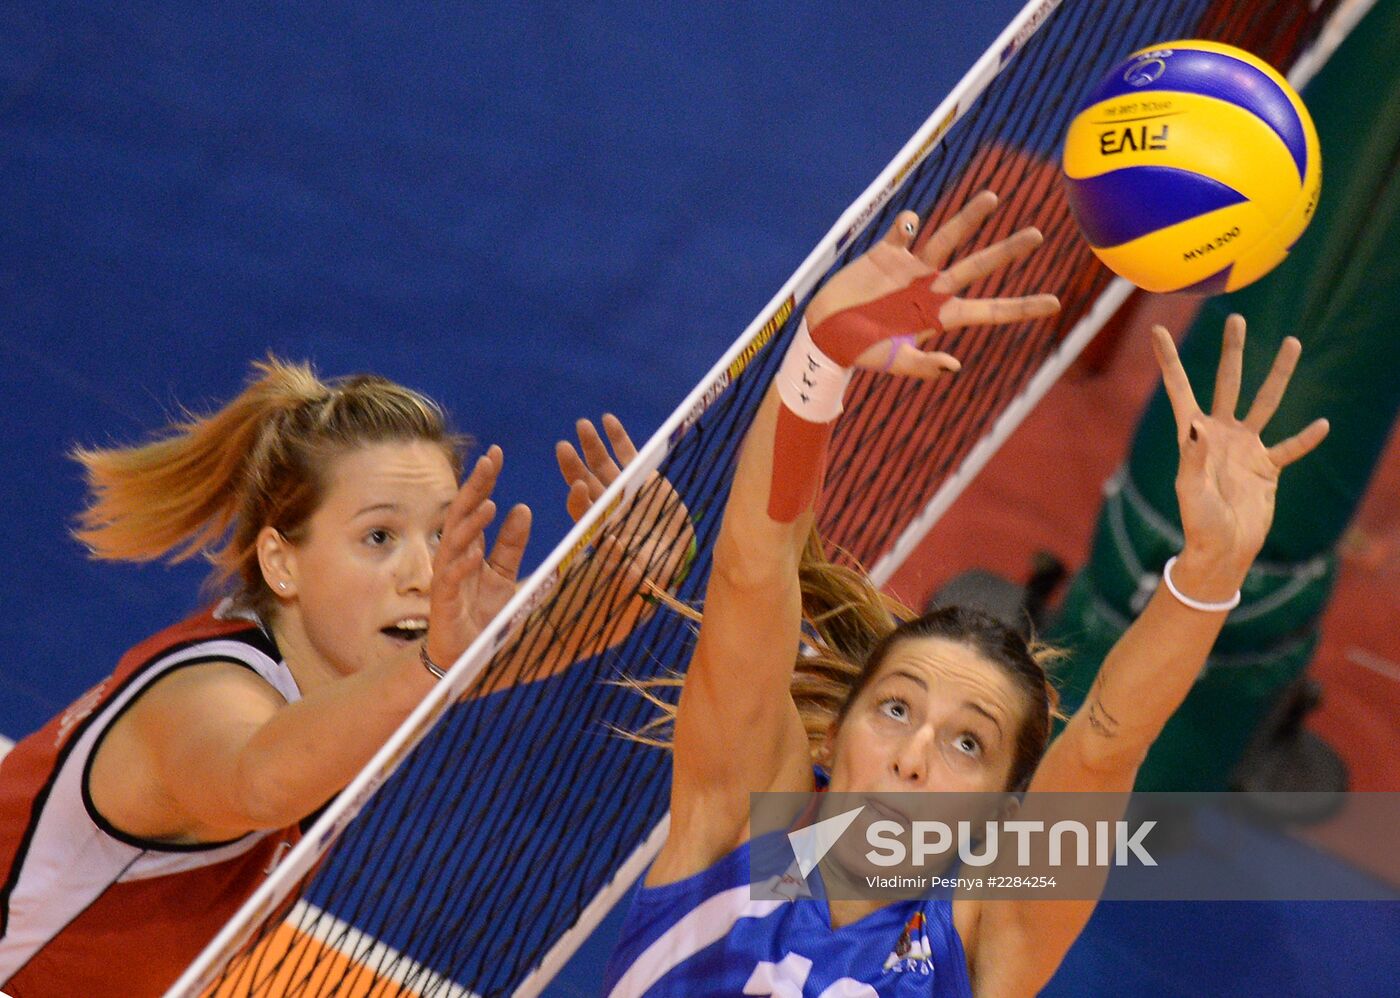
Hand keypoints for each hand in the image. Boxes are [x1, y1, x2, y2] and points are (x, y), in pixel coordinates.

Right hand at [428, 445, 531, 668]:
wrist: (465, 660)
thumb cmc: (483, 617)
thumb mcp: (505, 576)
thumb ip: (511, 545)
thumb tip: (521, 508)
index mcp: (470, 548)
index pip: (475, 506)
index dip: (484, 480)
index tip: (496, 453)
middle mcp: (454, 558)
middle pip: (461, 515)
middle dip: (474, 488)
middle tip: (490, 462)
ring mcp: (446, 580)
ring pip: (454, 544)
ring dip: (472, 523)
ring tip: (490, 504)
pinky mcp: (444, 605)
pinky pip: (451, 582)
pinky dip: (462, 566)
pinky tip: (475, 555)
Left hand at [556, 413, 694, 602]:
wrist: (675, 553)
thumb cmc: (653, 569)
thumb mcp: (638, 572)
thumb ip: (623, 563)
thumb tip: (609, 544)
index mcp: (600, 528)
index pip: (582, 511)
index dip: (578, 499)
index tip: (578, 488)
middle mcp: (606, 505)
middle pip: (585, 482)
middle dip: (573, 465)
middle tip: (562, 447)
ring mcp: (622, 487)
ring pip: (602, 464)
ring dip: (591, 445)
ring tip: (582, 425)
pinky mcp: (640, 476)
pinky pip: (627, 454)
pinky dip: (617, 437)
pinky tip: (607, 419)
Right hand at [805, 191, 1059, 379]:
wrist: (827, 332)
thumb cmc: (861, 352)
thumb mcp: (894, 362)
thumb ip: (923, 364)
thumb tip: (955, 365)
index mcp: (940, 316)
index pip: (990, 310)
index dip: (1022, 307)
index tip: (1055, 304)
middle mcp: (933, 288)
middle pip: (978, 266)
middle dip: (1007, 251)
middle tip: (1037, 235)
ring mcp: (913, 268)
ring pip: (948, 237)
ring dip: (970, 218)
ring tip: (993, 197)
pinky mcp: (888, 254)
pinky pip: (905, 231)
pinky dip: (909, 223)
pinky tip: (909, 225)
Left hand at [1152, 315, 1328, 579]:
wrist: (1222, 551)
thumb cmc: (1198, 522)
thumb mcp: (1191, 490)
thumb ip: (1194, 458)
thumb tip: (1197, 425)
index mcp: (1194, 435)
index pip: (1179, 388)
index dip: (1169, 360)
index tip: (1157, 329)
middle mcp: (1220, 433)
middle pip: (1228, 382)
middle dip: (1232, 351)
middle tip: (1235, 318)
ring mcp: (1246, 448)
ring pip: (1265, 402)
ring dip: (1278, 374)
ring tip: (1292, 343)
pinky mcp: (1268, 467)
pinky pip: (1291, 447)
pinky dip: (1306, 438)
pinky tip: (1321, 424)